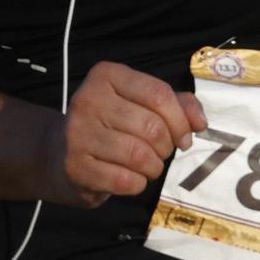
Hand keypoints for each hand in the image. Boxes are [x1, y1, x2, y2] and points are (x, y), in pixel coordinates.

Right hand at [29, 58, 203, 208]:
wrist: (61, 154)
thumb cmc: (111, 125)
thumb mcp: (142, 103)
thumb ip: (177, 104)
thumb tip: (199, 122)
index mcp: (106, 75)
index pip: (159, 95)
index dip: (180, 121)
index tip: (184, 136)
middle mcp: (87, 99)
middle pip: (152, 127)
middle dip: (166, 147)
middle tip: (161, 153)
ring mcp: (77, 133)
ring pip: (139, 155)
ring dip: (153, 167)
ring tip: (148, 166)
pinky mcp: (75, 165)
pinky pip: (124, 180)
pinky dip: (137, 184)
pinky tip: (131, 179)